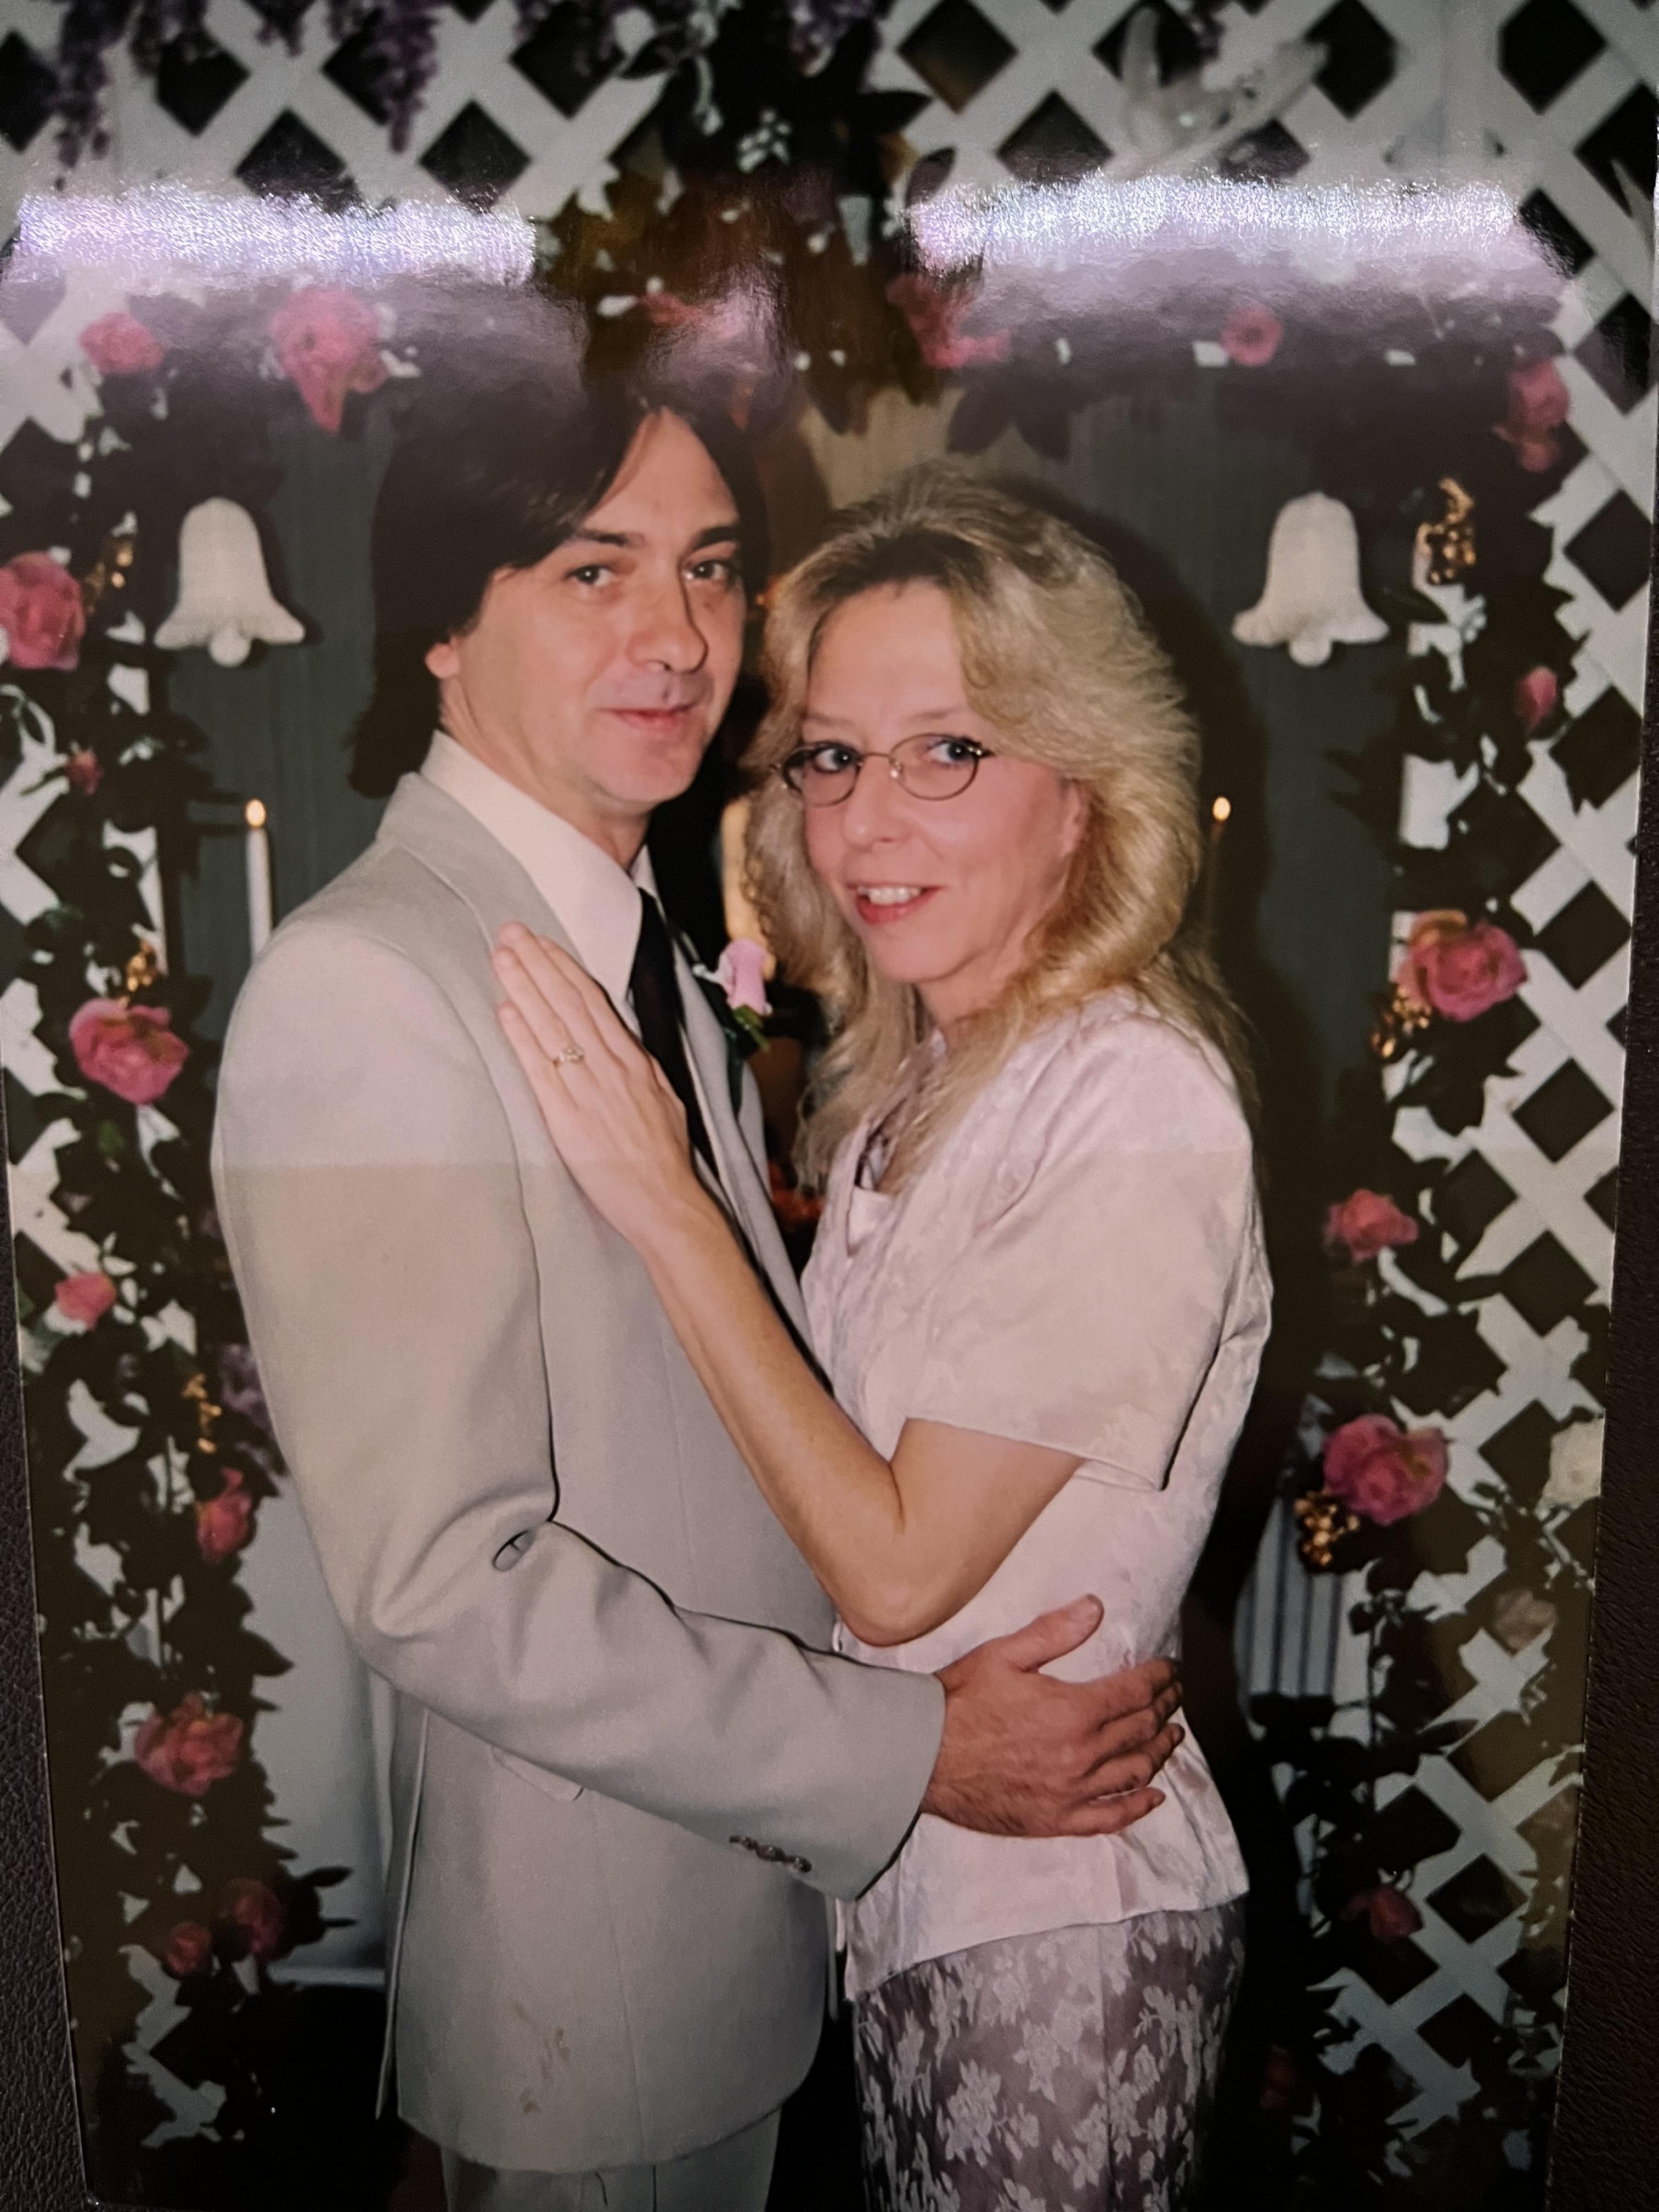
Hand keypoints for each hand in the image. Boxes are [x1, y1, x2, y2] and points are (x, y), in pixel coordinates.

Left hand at [493, 924, 706, 1252]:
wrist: (665, 1201)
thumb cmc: (663, 1156)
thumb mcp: (662, 1098)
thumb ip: (637, 1068)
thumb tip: (618, 1042)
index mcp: (633, 1060)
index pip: (593, 1001)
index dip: (563, 968)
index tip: (541, 943)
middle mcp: (610, 1066)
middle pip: (568, 1003)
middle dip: (538, 963)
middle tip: (510, 933)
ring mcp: (588, 1089)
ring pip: (553, 1026)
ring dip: (524, 987)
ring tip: (501, 958)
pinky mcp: (567, 1117)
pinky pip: (541, 1068)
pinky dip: (522, 1036)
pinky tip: (505, 1011)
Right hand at [919, 1597, 1182, 1837]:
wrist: (922, 1758)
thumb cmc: (959, 1702)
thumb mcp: (1003, 1655)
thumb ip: (1054, 1633)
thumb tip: (1095, 1608)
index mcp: (1072, 1711)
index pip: (1135, 1693)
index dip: (1160, 1679)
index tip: (1171, 1669)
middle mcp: (1081, 1755)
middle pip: (1140, 1730)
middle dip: (1164, 1709)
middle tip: (1175, 1696)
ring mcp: (1072, 1792)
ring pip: (1134, 1772)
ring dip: (1160, 1752)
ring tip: (1172, 1736)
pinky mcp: (1057, 1820)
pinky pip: (1110, 1818)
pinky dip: (1137, 1807)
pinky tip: (1153, 1796)